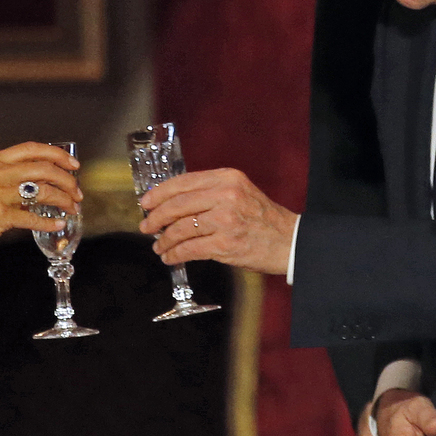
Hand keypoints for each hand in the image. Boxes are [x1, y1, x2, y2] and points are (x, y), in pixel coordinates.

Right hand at [0, 142, 81, 267]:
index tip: (73, 165)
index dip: (57, 155)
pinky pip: (32, 217)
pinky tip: (58, 224)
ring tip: (71, 208)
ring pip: (41, 190)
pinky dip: (49, 222)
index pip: (31, 149)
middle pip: (42, 168)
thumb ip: (6, 176)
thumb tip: (40, 177)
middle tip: (76, 192)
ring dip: (63, 200)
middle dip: (66, 180)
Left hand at [138, 168, 297, 275]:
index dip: (159, 193)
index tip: (146, 202)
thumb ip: (210, 192)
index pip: (183, 182)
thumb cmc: (263, 219)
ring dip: (165, 240)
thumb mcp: (239, 192)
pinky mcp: (226, 244)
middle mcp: (226, 195)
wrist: (290, 241)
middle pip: (178, 205)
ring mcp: (226, 220)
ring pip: (181, 229)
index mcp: (227, 178)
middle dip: (156, 218)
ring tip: (159, 246)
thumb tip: (171, 203)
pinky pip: (190, 249)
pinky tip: (170, 257)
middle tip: (146, 226)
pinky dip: (175, 254)